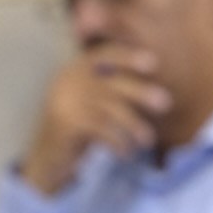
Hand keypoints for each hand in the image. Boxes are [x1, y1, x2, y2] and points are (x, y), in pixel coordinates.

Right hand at [22, 48, 174, 194]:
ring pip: (108, 107)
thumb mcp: (96, 103)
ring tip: (148, 140)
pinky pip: (100, 129)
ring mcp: (64, 100)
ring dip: (133, 124)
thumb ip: (117, 89)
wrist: (47, 158)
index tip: (153, 63)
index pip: (105, 55)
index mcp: (77, 68)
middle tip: (166, 103)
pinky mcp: (64, 124)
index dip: (129, 57)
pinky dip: (118, 141)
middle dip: (141, 91)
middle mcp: (69, 79)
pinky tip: (127, 153)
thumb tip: (156, 87)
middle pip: (111, 81)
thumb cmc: (80, 129)